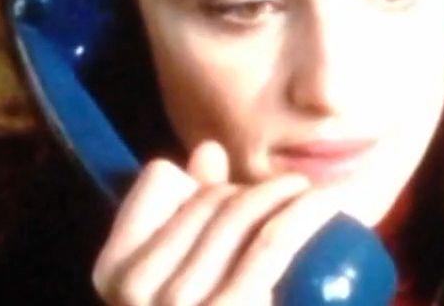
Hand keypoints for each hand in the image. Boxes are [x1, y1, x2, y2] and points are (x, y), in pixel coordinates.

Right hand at [92, 141, 340, 305]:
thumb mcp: (183, 278)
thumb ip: (182, 216)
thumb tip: (206, 153)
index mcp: (112, 273)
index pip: (160, 181)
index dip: (203, 182)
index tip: (237, 198)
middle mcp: (133, 290)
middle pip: (207, 200)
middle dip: (252, 189)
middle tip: (290, 204)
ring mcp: (178, 304)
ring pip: (241, 213)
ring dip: (285, 192)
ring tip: (315, 202)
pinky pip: (271, 241)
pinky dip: (306, 211)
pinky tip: (331, 201)